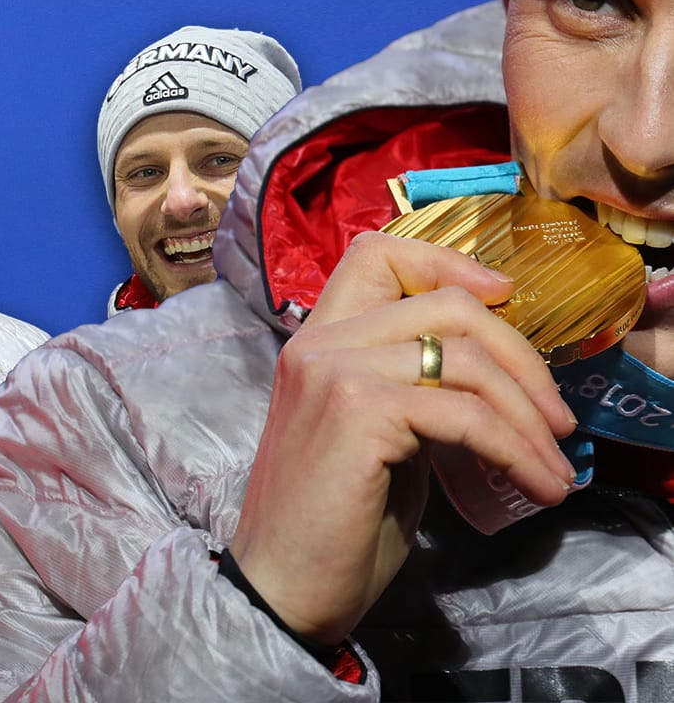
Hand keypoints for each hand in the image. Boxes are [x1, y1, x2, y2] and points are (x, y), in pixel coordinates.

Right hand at [230, 231, 577, 644]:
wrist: (284, 584)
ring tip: (554, 464)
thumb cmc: (332, 522)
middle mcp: (318, 342)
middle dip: (521, 356)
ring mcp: (333, 373)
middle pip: (445, 303)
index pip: (377, 254)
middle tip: (555, 419)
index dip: (447, 262)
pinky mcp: (357, 415)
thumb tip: (492, 373)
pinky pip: (463, 414)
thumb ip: (411, 387)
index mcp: (316, 339)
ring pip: (462, 357)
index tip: (503, 298)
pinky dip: (515, 448)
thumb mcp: (376, 434)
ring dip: (529, 414)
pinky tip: (534, 482)